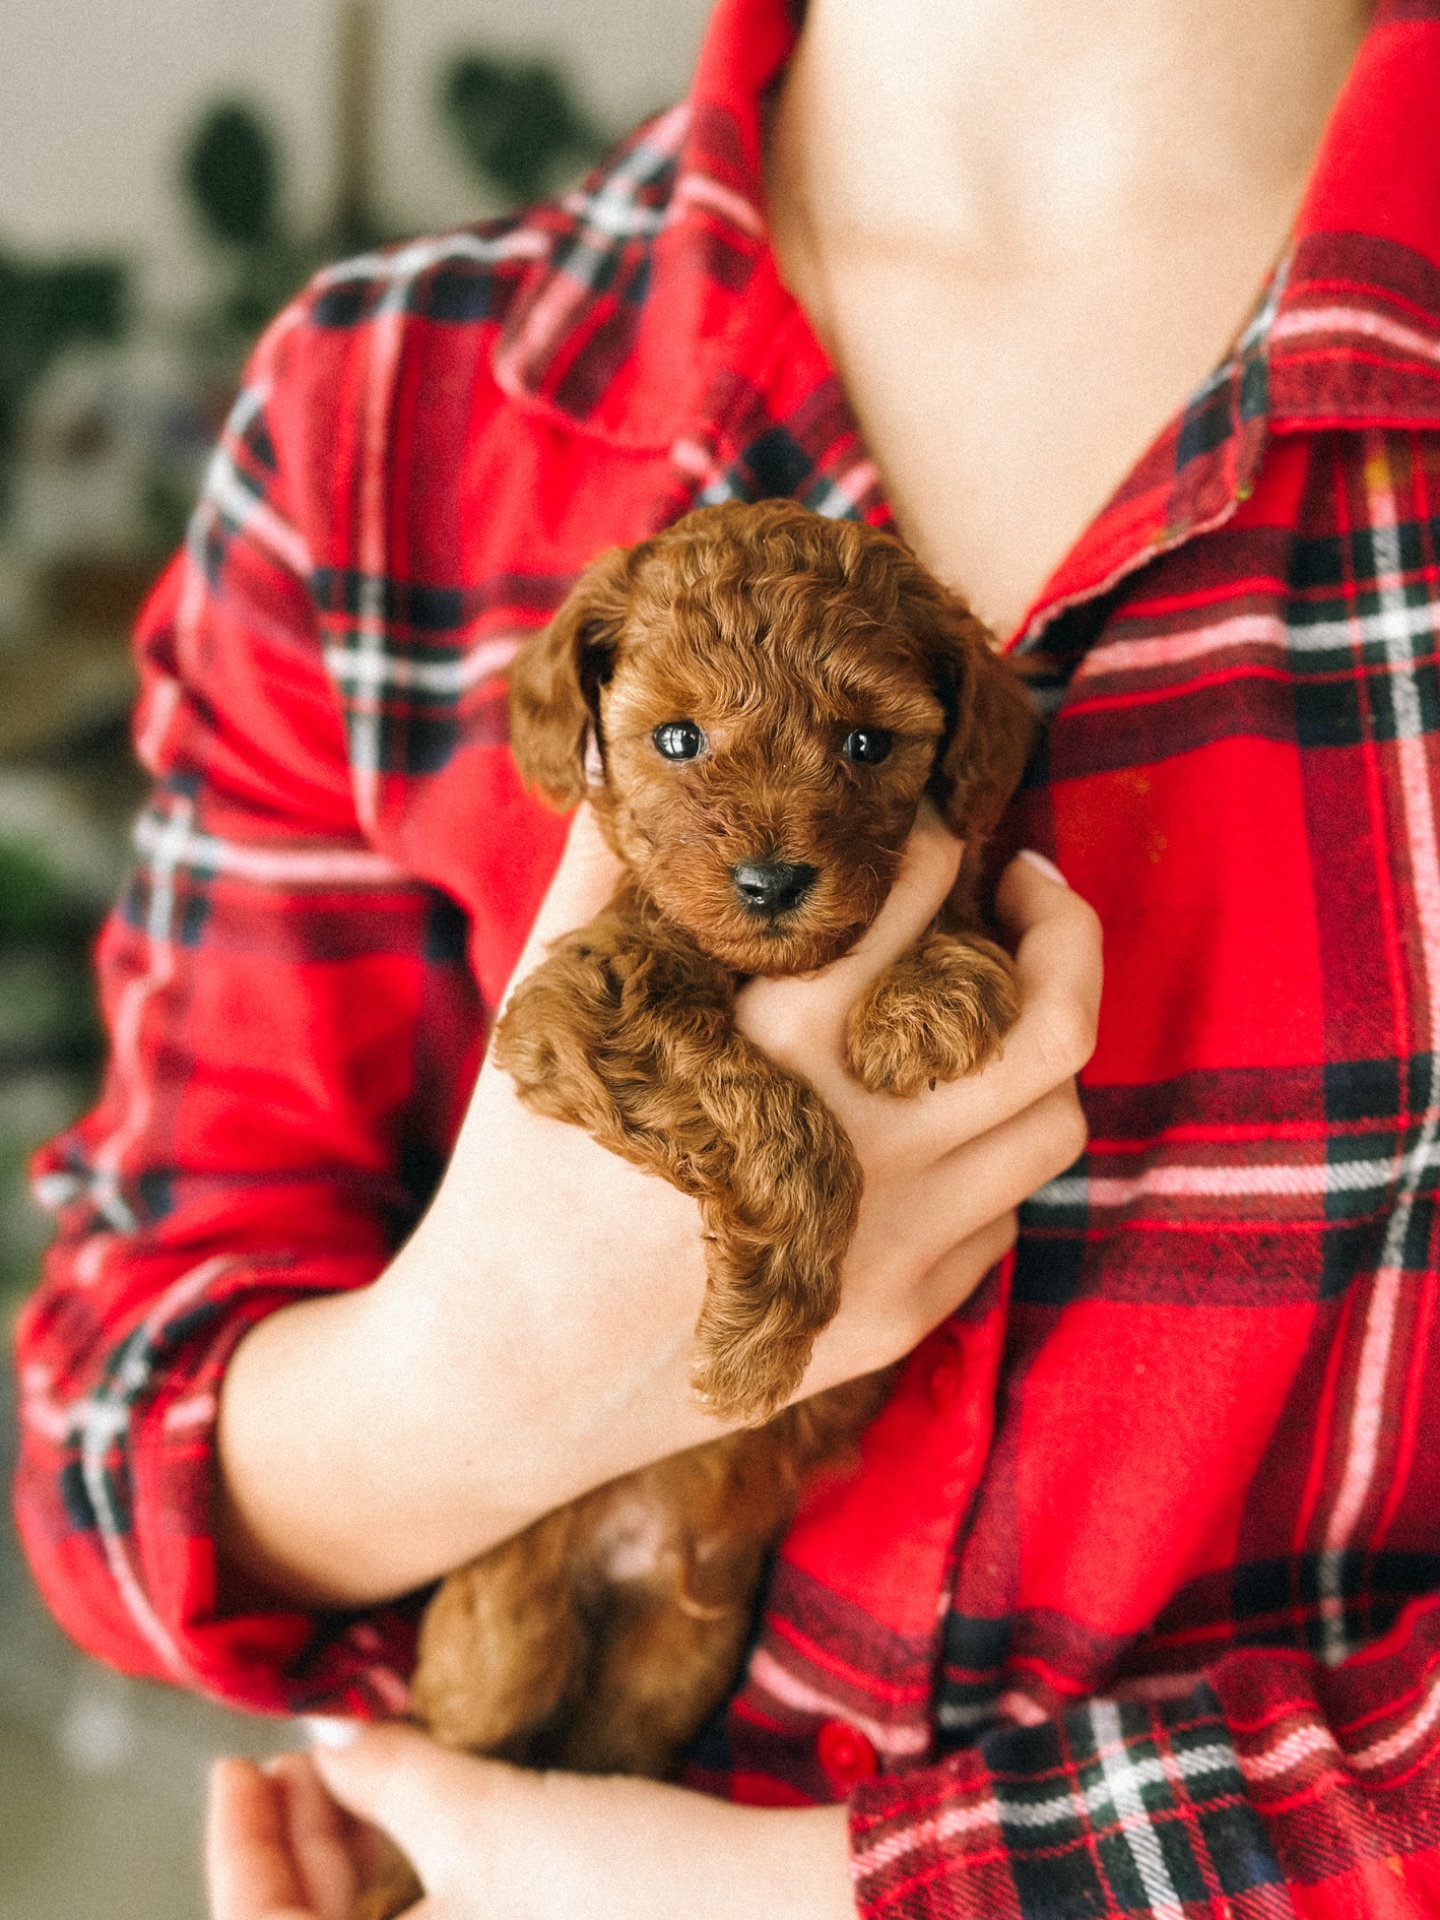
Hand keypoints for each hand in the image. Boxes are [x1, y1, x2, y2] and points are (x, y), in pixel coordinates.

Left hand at [206, 1725, 856, 1919]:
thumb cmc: (630, 1893)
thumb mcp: (492, 1822)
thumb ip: (391, 1775)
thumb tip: (329, 1730)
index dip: (239, 1850)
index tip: (239, 1763)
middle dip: (303, 1838)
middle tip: (310, 1750)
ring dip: (360, 1849)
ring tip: (369, 1759)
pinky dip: (420, 1866)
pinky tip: (433, 1797)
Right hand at [216, 808, 1098, 1605]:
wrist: (509, 1378)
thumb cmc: (522, 1181)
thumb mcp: (549, 1018)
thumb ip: (599, 883)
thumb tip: (624, 763)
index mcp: (767, 1062)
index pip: (912, 919)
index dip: (938, 847)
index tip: (929, 829)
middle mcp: (857, 1158)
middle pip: (1046, 1027)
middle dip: (1062, 929)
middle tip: (1025, 888)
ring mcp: (891, 1253)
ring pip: (1050, 1126)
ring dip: (1031, 1049)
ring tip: (980, 1010)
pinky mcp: (896, 1321)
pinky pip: (1003, 1217)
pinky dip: (985, 1152)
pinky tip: (924, 1121)